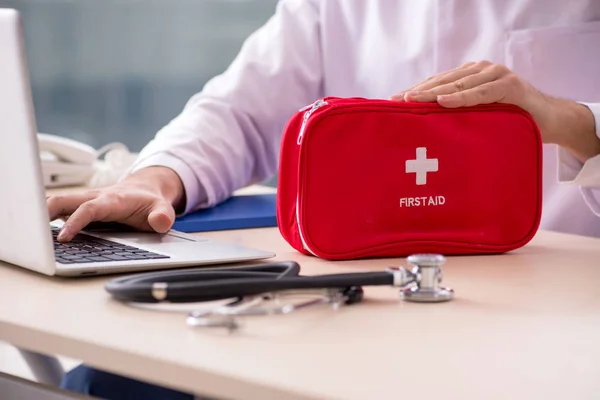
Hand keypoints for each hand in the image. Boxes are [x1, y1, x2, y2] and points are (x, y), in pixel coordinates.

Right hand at [47, 166, 184, 241]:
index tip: (64, 237)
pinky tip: (40, 233)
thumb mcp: (163, 209)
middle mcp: (95, 197)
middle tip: (35, 233)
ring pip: (57, 202)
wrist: (147, 189)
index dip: (76, 222)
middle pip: (64, 200)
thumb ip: (163, 216)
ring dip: (41, 214)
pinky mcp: (80, 207)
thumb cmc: (151, 202)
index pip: (89, 209)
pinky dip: (46, 218)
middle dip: (45, 212)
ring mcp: (85, 201)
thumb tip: (161, 222)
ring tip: (32, 234)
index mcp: (113, 199)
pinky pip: (59, 209)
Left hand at [391, 61, 599, 161]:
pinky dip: (462, 97)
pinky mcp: (509, 85)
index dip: (414, 92)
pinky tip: (443, 101)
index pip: (436, 84)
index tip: (391, 102)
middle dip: (417, 93)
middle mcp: (479, 71)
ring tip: (411, 100)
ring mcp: (495, 75)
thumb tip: (423, 129)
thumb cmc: (509, 120)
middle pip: (441, 82)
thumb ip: (457, 115)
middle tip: (395, 102)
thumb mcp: (478, 118)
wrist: (548, 121)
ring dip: (433, 93)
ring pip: (457, 84)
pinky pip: (480, 92)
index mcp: (468, 77)